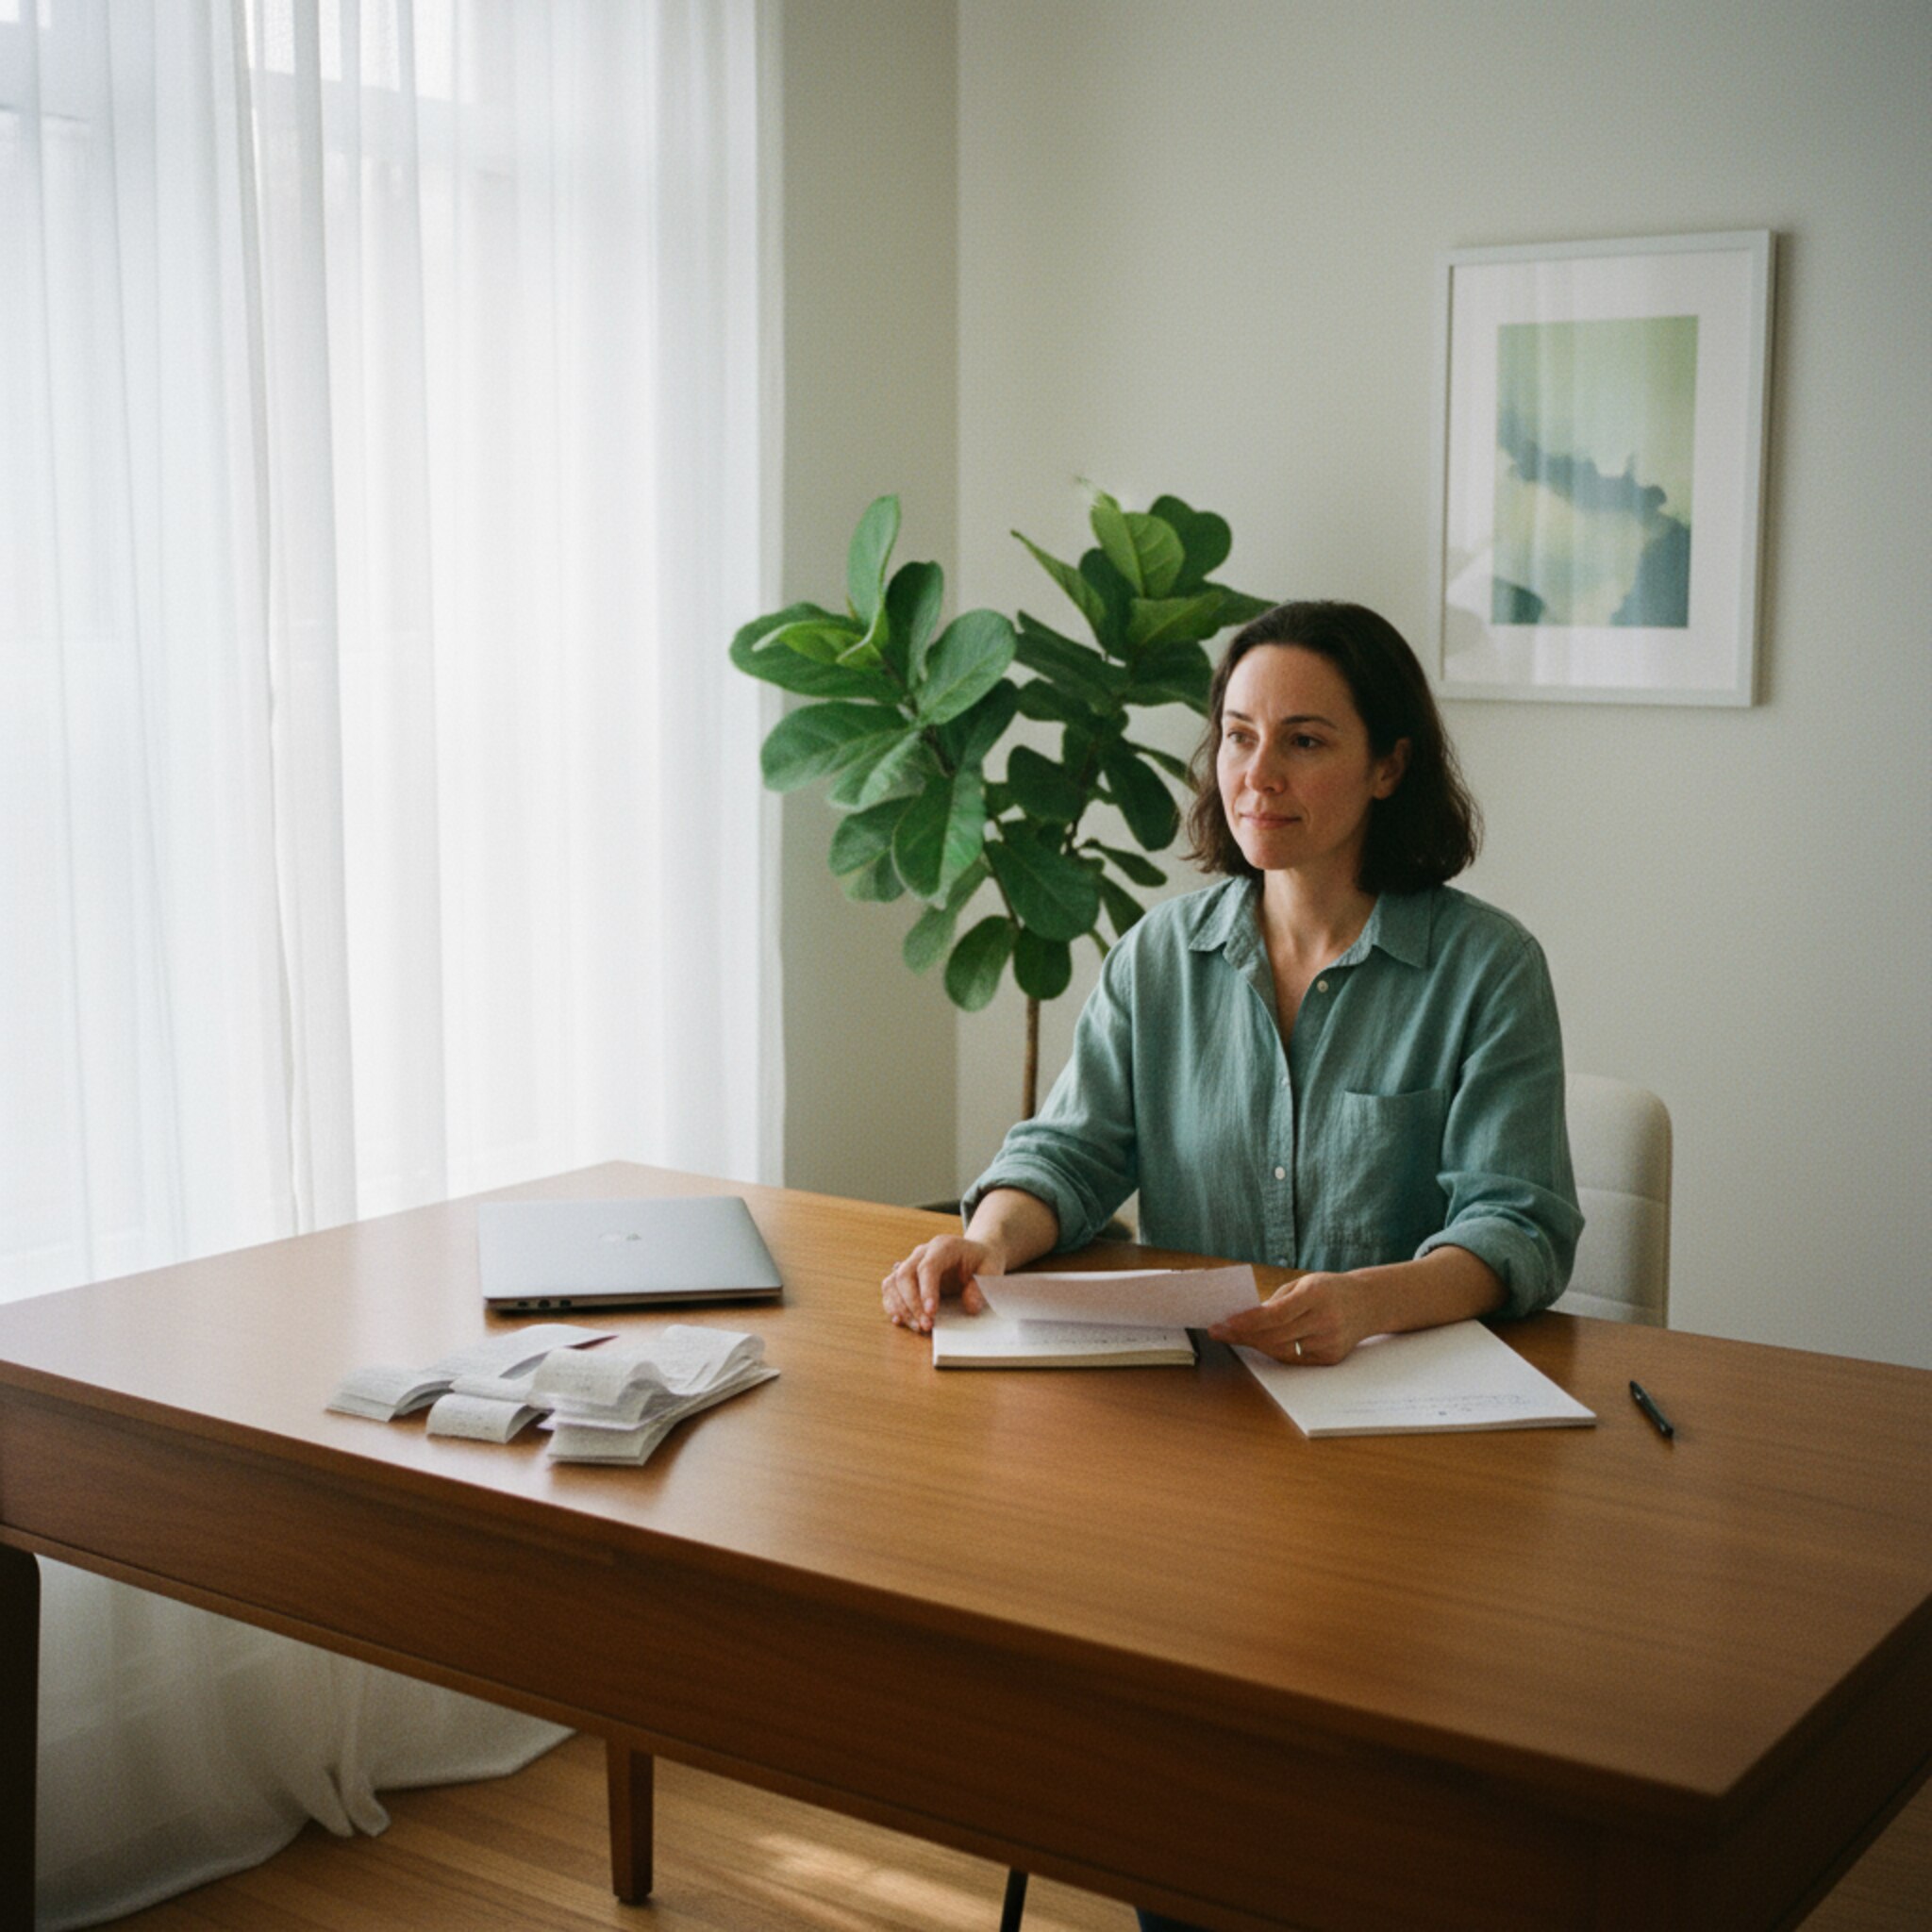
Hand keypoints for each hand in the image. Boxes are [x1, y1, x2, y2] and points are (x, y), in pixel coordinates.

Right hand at [881, 1235, 1004, 1333]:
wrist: (974, 1254)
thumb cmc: (981, 1261)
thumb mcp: (991, 1269)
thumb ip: (982, 1287)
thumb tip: (970, 1307)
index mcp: (943, 1246)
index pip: (927, 1267)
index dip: (926, 1290)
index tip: (931, 1312)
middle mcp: (922, 1252)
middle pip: (904, 1275)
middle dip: (912, 1304)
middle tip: (927, 1325)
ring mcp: (911, 1263)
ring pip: (893, 1283)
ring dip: (901, 1308)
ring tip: (918, 1327)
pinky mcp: (906, 1276)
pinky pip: (890, 1289)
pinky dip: (892, 1306)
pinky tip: (901, 1321)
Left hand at [1209, 1271, 1372, 1365]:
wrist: (1368, 1304)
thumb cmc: (1330, 1289)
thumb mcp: (1305, 1283)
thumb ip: (1277, 1300)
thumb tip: (1245, 1317)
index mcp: (1317, 1295)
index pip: (1276, 1314)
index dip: (1248, 1321)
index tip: (1225, 1322)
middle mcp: (1326, 1321)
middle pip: (1275, 1335)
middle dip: (1243, 1335)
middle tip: (1219, 1331)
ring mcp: (1330, 1342)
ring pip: (1282, 1350)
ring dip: (1255, 1344)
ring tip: (1234, 1336)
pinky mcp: (1330, 1358)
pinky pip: (1294, 1358)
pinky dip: (1274, 1350)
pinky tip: (1259, 1343)